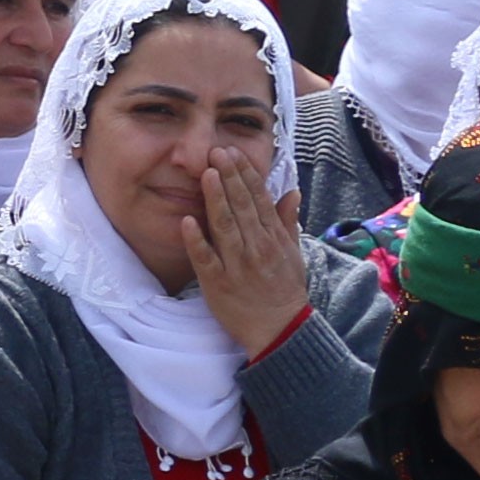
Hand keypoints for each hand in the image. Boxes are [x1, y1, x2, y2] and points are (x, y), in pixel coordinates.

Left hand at [180, 144, 311, 364]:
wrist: (278, 328)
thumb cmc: (284, 288)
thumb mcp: (292, 253)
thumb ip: (287, 221)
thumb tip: (291, 191)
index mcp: (273, 238)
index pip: (260, 200)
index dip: (247, 175)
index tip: (234, 153)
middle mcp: (257, 247)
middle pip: (243, 206)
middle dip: (231, 177)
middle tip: (218, 151)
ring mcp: (237, 265)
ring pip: (225, 226)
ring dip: (216, 199)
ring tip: (208, 173)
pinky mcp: (217, 283)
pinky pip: (205, 258)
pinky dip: (196, 240)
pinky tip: (187, 220)